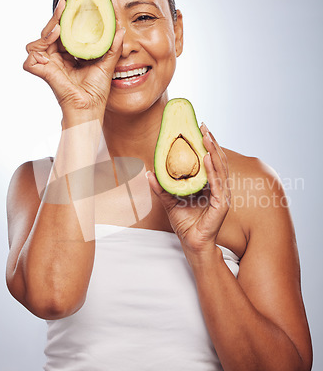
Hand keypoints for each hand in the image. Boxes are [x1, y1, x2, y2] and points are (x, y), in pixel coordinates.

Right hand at [24, 0, 123, 113]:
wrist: (90, 108)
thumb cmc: (96, 91)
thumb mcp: (107, 64)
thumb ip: (112, 46)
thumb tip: (120, 28)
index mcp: (69, 55)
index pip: (63, 33)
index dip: (65, 19)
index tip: (70, 3)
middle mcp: (56, 59)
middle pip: (49, 33)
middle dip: (55, 18)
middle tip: (64, 5)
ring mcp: (48, 66)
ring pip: (37, 43)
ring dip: (46, 32)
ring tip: (59, 29)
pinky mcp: (42, 73)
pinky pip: (31, 59)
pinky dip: (36, 54)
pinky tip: (48, 50)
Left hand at [147, 123, 230, 255]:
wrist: (192, 244)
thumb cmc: (185, 225)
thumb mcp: (170, 202)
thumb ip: (161, 187)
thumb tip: (149, 172)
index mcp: (209, 186)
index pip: (210, 161)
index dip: (206, 145)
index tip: (199, 129)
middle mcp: (218, 188)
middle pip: (217, 160)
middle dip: (211, 142)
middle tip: (203, 125)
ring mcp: (222, 196)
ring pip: (220, 168)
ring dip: (213, 150)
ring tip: (206, 135)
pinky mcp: (221, 205)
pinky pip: (217, 184)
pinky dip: (212, 169)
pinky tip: (207, 157)